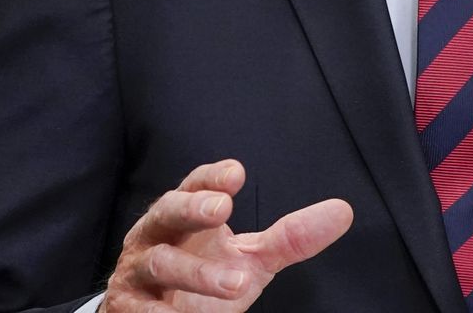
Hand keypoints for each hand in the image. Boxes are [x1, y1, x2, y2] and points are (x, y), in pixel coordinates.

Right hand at [103, 160, 351, 312]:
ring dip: (197, 274)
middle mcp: (156, 236)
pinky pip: (143, 309)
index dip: (211, 178)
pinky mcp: (129, 308)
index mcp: (184, 215)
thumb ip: (290, 238)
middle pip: (166, 212)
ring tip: (237, 283)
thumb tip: (343, 211)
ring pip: (160, 264)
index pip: (193, 185)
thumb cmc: (205, 277)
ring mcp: (138, 272)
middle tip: (222, 209)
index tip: (237, 173)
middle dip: (191, 207)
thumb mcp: (250, 258)